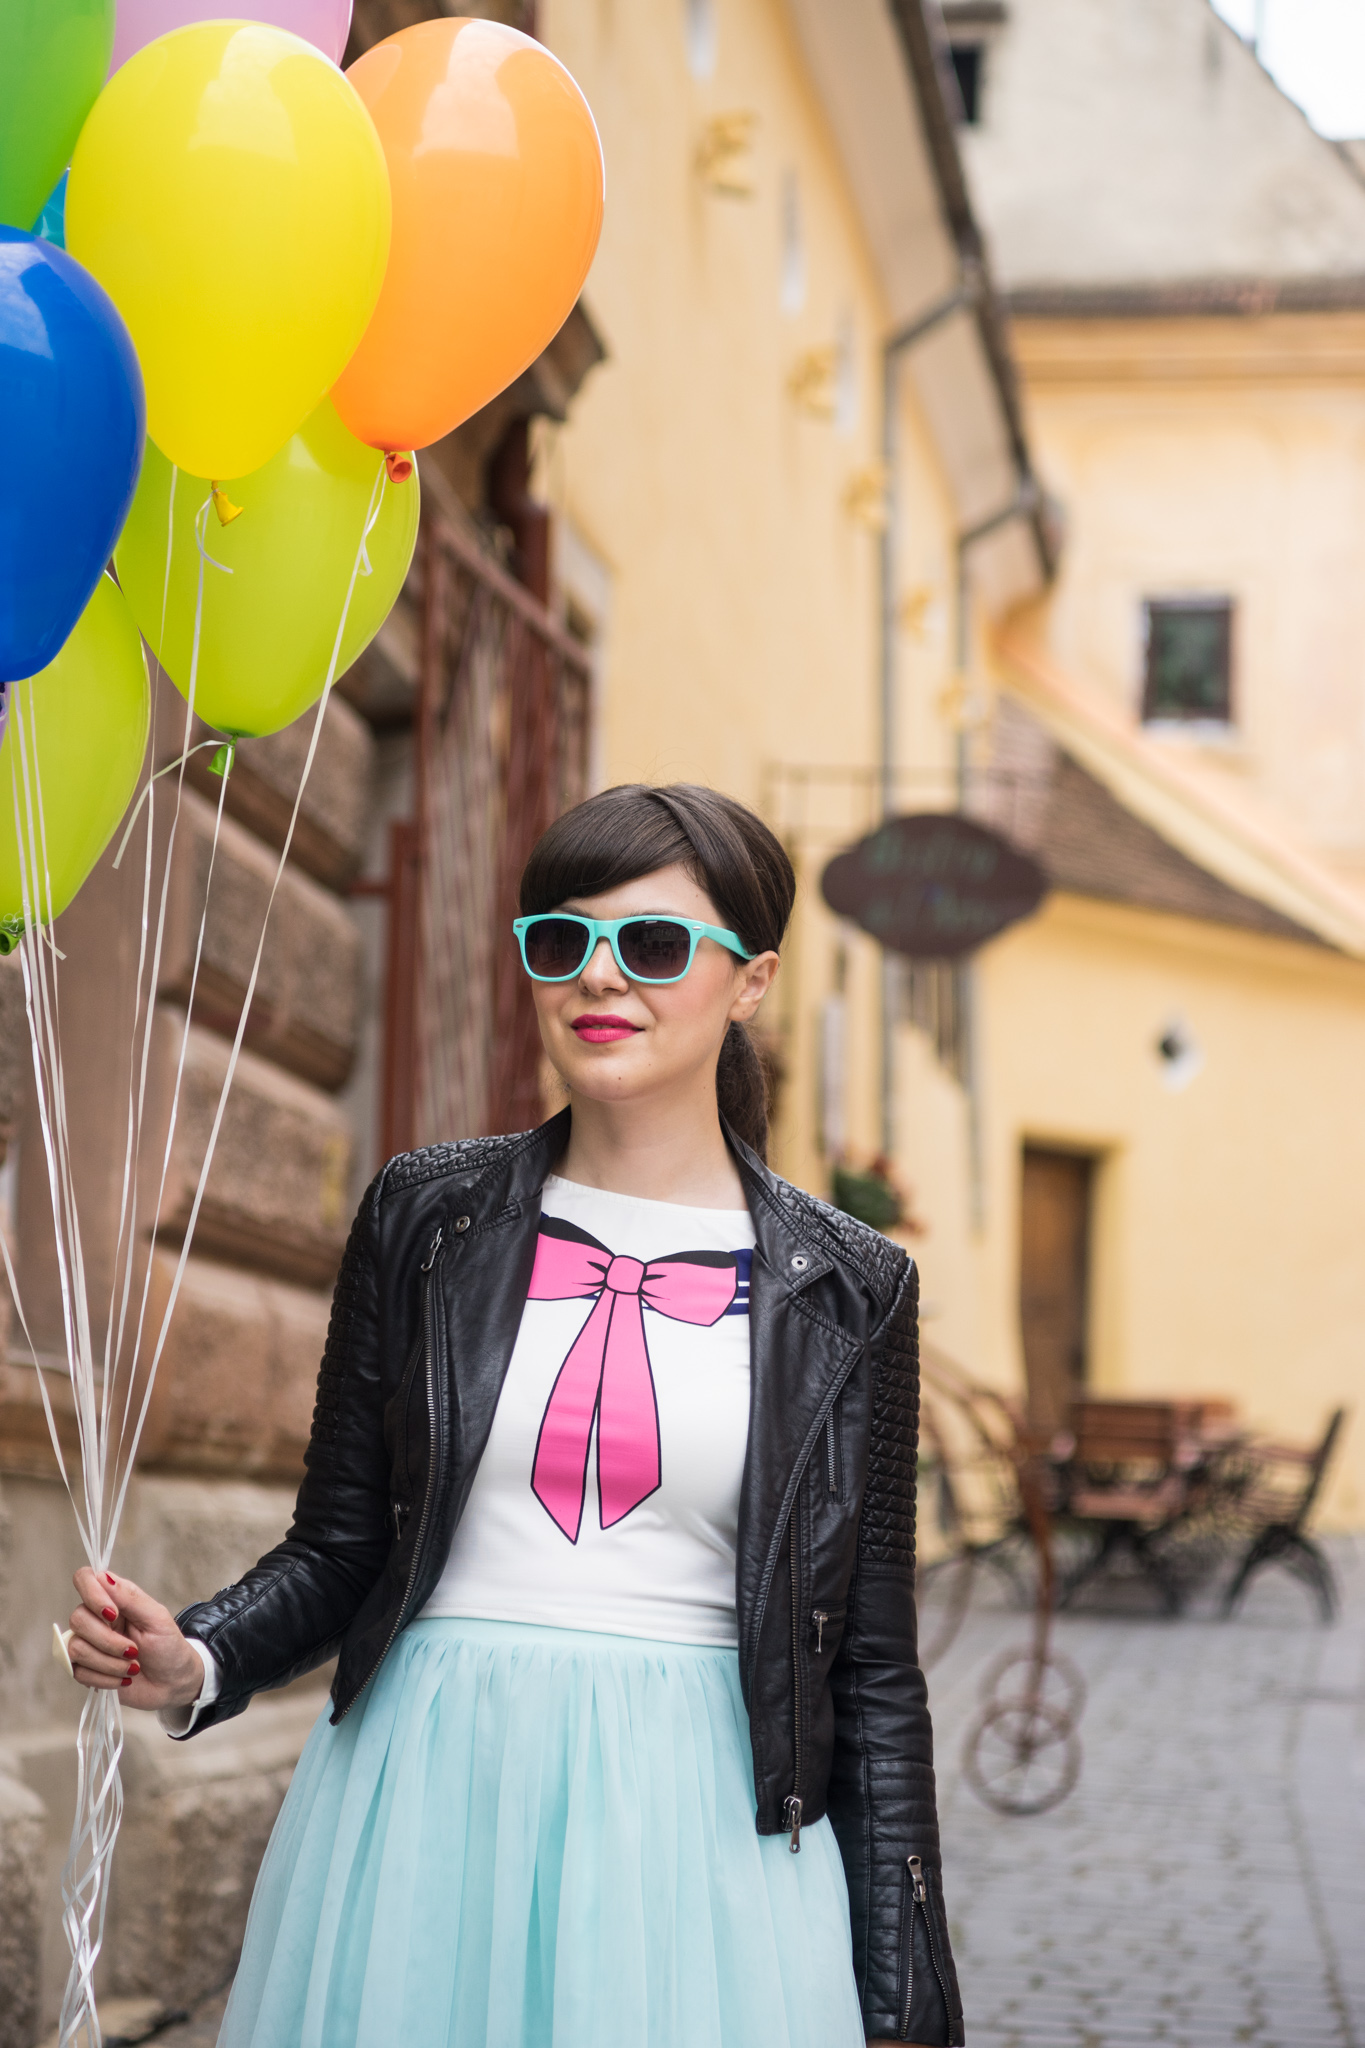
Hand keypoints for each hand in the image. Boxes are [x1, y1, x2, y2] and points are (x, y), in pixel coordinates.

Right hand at [68, 1568, 204, 1711]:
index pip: (84, 1579)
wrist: (172, 1684)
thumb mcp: (157, 1618)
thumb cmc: (168, 1646)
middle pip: (77, 1619)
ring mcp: (88, 1643)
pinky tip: (124, 1679)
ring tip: (132, 1667)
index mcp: (115, 1598)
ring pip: (76, 1648)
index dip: (92, 1595)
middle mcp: (97, 1618)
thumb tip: (102, 1576)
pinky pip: (77, 1672)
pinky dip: (104, 1678)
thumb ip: (129, 1597)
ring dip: (109, 1663)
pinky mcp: (85, 1668)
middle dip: (108, 1641)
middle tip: (134, 1650)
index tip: (113, 1614)